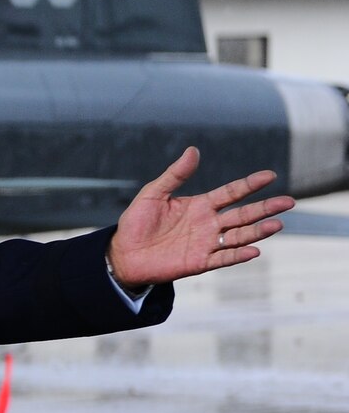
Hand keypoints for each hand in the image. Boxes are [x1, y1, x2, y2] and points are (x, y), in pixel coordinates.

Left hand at [107, 148, 294, 287]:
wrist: (123, 254)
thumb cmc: (136, 223)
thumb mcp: (153, 194)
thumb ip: (175, 175)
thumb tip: (193, 150)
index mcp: (201, 205)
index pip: (232, 192)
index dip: (250, 184)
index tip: (270, 175)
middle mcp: (209, 224)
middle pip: (243, 214)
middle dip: (265, 208)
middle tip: (288, 202)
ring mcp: (206, 243)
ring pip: (239, 236)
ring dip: (258, 231)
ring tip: (277, 224)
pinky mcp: (200, 262)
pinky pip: (223, 258)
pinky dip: (238, 254)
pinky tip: (254, 250)